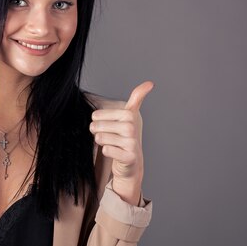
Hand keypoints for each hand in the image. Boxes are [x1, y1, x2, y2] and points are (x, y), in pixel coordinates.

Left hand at [89, 81, 153, 204]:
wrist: (131, 162)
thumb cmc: (125, 137)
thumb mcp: (130, 115)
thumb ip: (137, 97)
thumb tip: (151, 83)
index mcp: (130, 115)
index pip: (97, 115)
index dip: (96, 120)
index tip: (106, 124)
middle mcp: (132, 127)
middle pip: (97, 126)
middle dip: (96, 132)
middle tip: (106, 136)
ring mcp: (132, 142)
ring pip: (100, 138)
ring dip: (102, 142)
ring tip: (111, 144)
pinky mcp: (129, 157)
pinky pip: (106, 150)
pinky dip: (107, 152)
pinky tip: (115, 152)